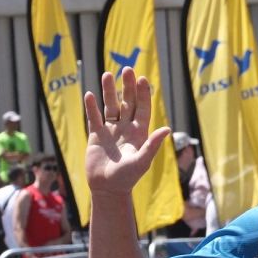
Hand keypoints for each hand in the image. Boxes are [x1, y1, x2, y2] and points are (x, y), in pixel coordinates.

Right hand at [83, 69, 169, 193]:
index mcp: (139, 132)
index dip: (143, 94)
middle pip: (127, 102)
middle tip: (127, 69)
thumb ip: (152, 145)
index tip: (143, 78)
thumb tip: (167, 129)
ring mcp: (111, 130)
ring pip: (110, 106)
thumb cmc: (128, 177)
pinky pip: (94, 117)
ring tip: (107, 75)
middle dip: (128, 86)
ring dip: (109, 91)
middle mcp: (126, 128)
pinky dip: (91, 107)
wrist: (107, 188)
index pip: (143, 108)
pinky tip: (90, 94)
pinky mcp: (96, 135)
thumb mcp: (142, 161)